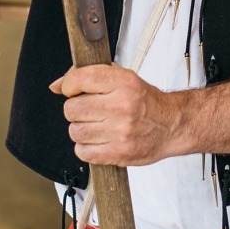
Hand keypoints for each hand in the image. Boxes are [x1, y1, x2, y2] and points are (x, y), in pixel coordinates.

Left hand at [50, 65, 181, 166]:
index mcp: (123, 82)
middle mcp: (121, 105)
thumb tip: (57, 85)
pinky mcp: (118, 153)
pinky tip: (99, 140)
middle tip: (89, 110)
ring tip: (97, 126)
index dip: (69, 85)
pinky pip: (82, 152)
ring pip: (75, 131)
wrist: (172, 125)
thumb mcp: (123, 77)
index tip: (73, 90)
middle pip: (71, 109)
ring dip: (81, 129)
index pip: (79, 79)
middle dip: (76, 110)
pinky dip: (86, 148)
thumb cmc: (145, 102)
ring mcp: (120, 131)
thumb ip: (89, 75)